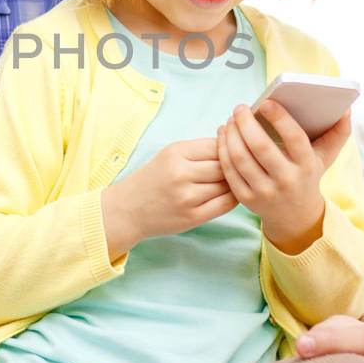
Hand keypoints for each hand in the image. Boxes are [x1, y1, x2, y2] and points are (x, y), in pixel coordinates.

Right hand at [102, 137, 237, 249]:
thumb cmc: (153, 179)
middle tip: (234, 170)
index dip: (228, 149)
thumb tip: (235, 147)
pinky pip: (225, 204)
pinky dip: (233, 198)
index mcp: (175, 153)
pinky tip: (230, 194)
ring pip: (226, 185)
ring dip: (232, 183)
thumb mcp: (170, 155)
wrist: (127, 210)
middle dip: (232, 167)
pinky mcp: (192, 217)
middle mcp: (180, 173)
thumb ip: (199, 150)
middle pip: (223, 165)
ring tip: (231, 182)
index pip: (217, 145)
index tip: (230, 153)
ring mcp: (187, 197)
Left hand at [217, 103, 352, 251]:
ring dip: (231, 134)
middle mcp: (287, 180)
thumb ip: (338, 133)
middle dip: (246, 123)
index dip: (279, 118)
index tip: (265, 103)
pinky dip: (223, 150)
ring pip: (241, 158)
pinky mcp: (246, 199)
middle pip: (260, 147)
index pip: (294, 138)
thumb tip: (346, 109)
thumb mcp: (325, 157)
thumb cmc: (308, 176)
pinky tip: (224, 135)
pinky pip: (229, 171)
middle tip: (240, 107)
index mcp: (307, 166)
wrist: (295, 216)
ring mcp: (265, 192)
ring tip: (231, 120)